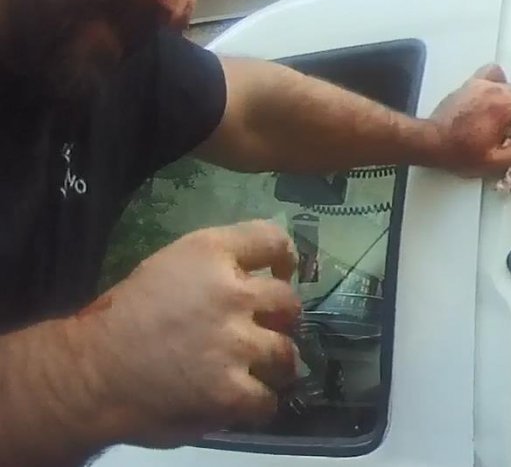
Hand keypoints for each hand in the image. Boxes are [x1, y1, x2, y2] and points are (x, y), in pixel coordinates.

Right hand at [79, 221, 300, 445]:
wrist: (88, 372)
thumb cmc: (120, 318)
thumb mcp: (167, 268)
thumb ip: (214, 267)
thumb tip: (258, 277)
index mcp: (210, 253)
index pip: (271, 239)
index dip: (285, 257)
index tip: (282, 272)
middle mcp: (231, 292)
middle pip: (288, 301)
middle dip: (281, 318)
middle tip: (265, 330)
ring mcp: (235, 342)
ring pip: (286, 351)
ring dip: (275, 362)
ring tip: (260, 370)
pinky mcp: (230, 389)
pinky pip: (267, 399)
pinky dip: (260, 403)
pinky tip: (245, 402)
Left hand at [425, 64, 510, 176]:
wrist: (432, 141)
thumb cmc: (460, 151)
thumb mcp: (494, 161)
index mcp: (505, 109)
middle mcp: (497, 91)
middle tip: (507, 129)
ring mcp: (483, 84)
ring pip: (509, 85)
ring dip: (508, 99)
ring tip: (498, 115)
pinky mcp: (471, 83)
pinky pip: (492, 72)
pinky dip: (496, 81)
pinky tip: (491, 95)